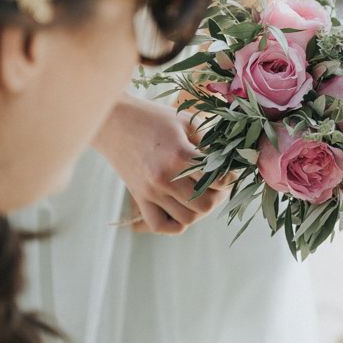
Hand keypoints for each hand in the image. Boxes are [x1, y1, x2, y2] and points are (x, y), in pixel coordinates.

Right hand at [93, 94, 235, 233]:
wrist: (112, 120)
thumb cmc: (153, 116)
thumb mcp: (186, 121)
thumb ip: (209, 141)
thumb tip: (230, 159)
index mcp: (180, 155)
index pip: (218, 180)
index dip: (230, 178)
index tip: (230, 171)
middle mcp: (165, 178)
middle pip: (206, 205)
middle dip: (219, 196)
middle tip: (218, 184)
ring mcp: (150, 191)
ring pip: (188, 218)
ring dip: (200, 209)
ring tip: (202, 193)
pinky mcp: (139, 198)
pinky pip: (162, 225)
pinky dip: (176, 223)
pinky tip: (182, 207)